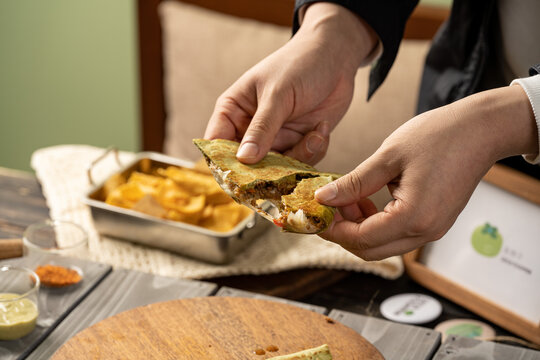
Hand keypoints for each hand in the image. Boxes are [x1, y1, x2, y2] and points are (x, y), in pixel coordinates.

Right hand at [204, 3, 376, 164]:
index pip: (216, 145)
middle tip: (286, 171)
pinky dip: (314, 151)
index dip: (223, 165)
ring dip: (299, 157)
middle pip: (247, 166)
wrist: (336, 56)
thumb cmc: (299, 65)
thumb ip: (261, 128)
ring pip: (278, 169)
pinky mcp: (298, 143)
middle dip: (268, 170)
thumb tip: (244, 160)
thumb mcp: (278, 95)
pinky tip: (322, 128)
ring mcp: (275, 138)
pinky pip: (301, 163)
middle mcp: (250, 129)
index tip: (240, 179)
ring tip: (315, 134)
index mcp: (233, 112)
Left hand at [315, 85, 536, 259]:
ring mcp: (432, 229)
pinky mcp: (435, 222)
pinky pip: (398, 234)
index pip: (361, 239)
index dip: (333, 229)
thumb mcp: (388, 157)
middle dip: (344, 233)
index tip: (316, 214)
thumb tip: (323, 198)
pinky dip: (377, 223)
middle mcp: (425, 231)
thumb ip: (353, 183)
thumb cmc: (439, 136)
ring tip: (347, 199)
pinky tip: (367, 200)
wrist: (481, 129)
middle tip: (328, 208)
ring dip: (359, 228)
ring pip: (383, 245)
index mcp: (413, 217)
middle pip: (371, 250)